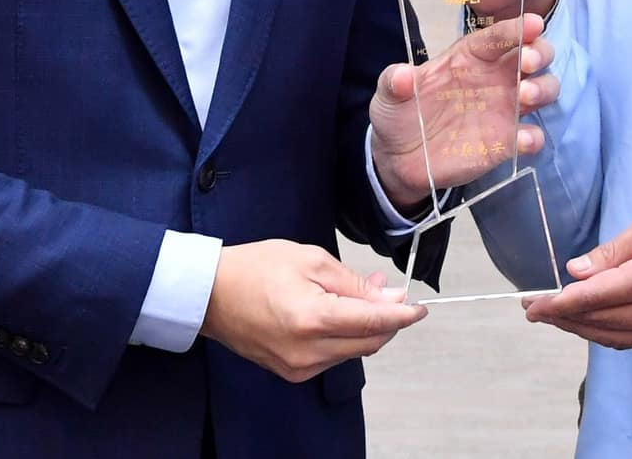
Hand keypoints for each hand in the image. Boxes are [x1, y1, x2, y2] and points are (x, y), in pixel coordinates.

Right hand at [199, 240, 426, 381]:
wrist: (210, 294)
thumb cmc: (255, 268)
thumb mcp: (311, 259)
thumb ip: (354, 283)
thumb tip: (390, 298)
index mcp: (313, 320)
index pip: (374, 324)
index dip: (404, 315)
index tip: (421, 306)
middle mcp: (308, 352)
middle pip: (369, 343)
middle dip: (386, 319)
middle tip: (386, 290)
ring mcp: (299, 367)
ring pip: (354, 351)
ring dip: (365, 327)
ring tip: (356, 293)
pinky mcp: (292, 372)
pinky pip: (333, 356)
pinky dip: (344, 337)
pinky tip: (337, 312)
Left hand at [370, 12, 559, 209]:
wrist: (398, 158)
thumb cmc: (399, 113)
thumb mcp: (389, 93)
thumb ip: (395, 81)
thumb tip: (402, 75)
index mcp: (470, 56)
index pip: (498, 36)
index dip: (517, 28)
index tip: (533, 24)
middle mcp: (495, 78)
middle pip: (534, 55)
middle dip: (540, 53)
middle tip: (527, 62)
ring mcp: (504, 110)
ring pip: (543, 89)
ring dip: (543, 88)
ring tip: (525, 96)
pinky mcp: (505, 142)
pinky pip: (531, 136)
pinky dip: (533, 136)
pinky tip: (523, 139)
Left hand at [523, 209, 631, 348]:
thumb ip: (613, 251)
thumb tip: (576, 271)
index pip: (592, 297)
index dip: (557, 302)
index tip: (531, 304)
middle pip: (595, 321)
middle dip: (559, 315)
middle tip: (532, 307)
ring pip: (608, 337)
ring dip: (577, 328)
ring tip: (553, 315)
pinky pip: (628, 341)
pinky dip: (601, 334)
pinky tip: (585, 324)